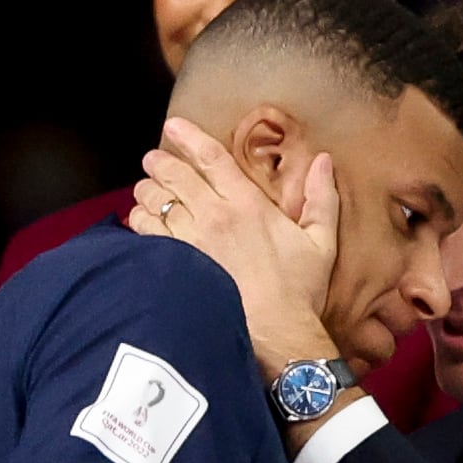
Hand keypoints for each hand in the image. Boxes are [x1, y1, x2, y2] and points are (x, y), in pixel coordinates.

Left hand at [129, 117, 341, 373]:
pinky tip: (139, 222)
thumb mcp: (321, 242)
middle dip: (159, 163)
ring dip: (146, 192)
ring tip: (144, 191)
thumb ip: (322, 199)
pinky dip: (139, 223)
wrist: (276, 336)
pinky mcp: (175, 267)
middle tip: (152, 160)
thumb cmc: (300, 292)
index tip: (173, 126)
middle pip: (174, 176)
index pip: (211, 158)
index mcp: (247, 204)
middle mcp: (214, 216)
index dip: (189, 137)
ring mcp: (190, 242)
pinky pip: (145, 235)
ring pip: (155, 203)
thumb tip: (323, 160)